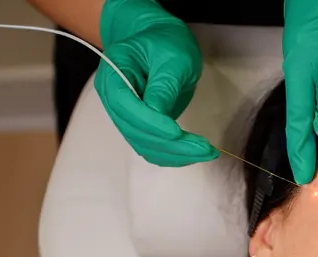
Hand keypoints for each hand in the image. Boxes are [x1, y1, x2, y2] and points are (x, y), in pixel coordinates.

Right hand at [95, 0, 218, 166]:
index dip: (151, 123)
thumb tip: (161, 118)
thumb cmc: (165, 42)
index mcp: (113, 75)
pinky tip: (192, 153)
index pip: (127, 107)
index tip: (177, 133)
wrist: (158, 41)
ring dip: (173, 154)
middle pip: (135, 131)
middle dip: (170, 144)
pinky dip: (171, 154)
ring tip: (205, 152)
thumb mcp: (171, 57)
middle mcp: (114, 99)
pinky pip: (151, 146)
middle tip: (205, 149)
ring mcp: (125, 115)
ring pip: (143, 144)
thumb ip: (164, 86)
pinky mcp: (139, 125)